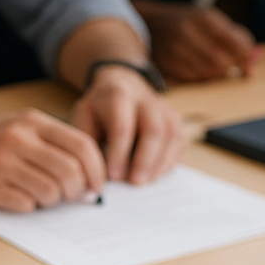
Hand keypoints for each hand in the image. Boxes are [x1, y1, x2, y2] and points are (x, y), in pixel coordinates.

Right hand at [0, 109, 106, 211]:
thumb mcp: (19, 125)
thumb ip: (51, 143)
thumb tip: (88, 172)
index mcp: (31, 121)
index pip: (82, 145)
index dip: (97, 169)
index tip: (96, 184)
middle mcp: (19, 139)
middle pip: (70, 172)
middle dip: (77, 191)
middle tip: (72, 196)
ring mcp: (2, 163)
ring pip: (51, 192)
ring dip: (53, 201)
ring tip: (41, 195)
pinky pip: (26, 205)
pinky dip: (30, 206)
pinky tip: (20, 196)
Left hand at [70, 65, 185, 184]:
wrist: (122, 82)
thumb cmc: (101, 106)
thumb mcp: (84, 115)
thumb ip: (87, 140)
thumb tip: (92, 171)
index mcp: (119, 95)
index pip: (122, 127)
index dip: (119, 155)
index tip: (113, 176)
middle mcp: (145, 99)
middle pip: (154, 130)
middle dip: (144, 161)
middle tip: (134, 183)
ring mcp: (164, 108)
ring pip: (171, 136)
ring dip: (160, 163)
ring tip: (145, 181)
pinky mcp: (175, 118)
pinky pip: (180, 141)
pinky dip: (171, 161)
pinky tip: (157, 173)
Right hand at [137, 0, 259, 82]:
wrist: (149, 22)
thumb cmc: (188, 21)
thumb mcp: (212, 19)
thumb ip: (237, 36)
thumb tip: (258, 57)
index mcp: (204, 18)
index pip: (237, 45)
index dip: (246, 58)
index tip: (248, 61)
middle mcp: (188, 33)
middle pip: (222, 64)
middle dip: (231, 69)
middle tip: (232, 67)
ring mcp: (174, 50)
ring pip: (207, 75)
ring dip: (216, 75)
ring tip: (212, 65)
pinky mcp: (164, 65)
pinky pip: (192, 81)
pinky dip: (199, 78)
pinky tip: (197, 69)